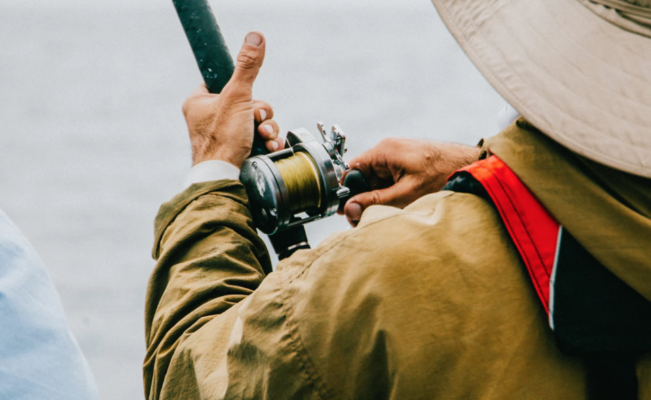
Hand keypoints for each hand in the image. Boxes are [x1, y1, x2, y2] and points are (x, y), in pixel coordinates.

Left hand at [181, 32, 284, 167]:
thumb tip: (255, 38)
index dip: (242, 89)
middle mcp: (209, 118)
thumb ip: (247, 68)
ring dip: (268, 128)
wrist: (226, 178)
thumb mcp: (237, 97)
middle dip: (261, 114)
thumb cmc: (222, 141)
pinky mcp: (238, 149)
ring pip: (256, 121)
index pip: (224, 81)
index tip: (245, 97)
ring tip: (264, 137)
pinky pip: (258, 137)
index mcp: (199, 102)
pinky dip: (267, 141)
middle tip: (256, 121)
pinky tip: (269, 146)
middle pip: (248, 102)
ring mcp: (224, 135)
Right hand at [340, 138, 480, 225]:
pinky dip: (389, 195)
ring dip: (377, 199)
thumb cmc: (445, 174)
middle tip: (366, 219)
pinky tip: (398, 205)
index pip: (351, 170)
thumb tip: (350, 209)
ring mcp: (397, 157)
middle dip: (363, 199)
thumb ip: (376, 202)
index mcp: (384, 151)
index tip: (348, 211)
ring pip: (375, 182)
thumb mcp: (406, 194)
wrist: (473, 166)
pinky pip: (389, 181)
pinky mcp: (407, 164)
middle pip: (362, 178)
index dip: (347, 192)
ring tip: (389, 213)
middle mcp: (387, 150)